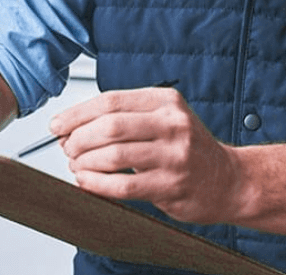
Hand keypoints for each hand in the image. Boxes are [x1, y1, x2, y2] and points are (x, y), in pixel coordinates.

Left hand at [51, 86, 243, 224]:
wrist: (228, 180)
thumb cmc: (188, 149)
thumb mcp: (165, 119)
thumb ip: (127, 118)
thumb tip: (75, 126)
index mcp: (167, 101)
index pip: (112, 100)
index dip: (78, 114)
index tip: (58, 125)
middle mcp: (173, 124)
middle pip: (110, 126)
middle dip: (79, 139)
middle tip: (67, 149)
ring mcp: (174, 155)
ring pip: (114, 155)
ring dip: (85, 163)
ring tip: (77, 167)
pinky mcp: (171, 185)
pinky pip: (123, 185)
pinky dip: (97, 185)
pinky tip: (88, 183)